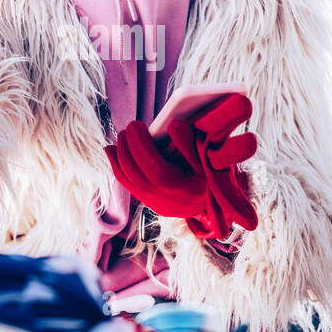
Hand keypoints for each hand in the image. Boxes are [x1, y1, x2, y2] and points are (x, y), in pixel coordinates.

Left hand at [105, 92, 258, 240]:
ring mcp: (156, 205)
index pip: (155, 169)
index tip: (136, 125)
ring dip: (120, 156)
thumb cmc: (213, 176)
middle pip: (136, 174)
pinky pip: (128, 184)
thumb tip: (174, 125)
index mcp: (184, 189)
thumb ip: (192, 142)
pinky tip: (113, 150)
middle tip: (129, 127)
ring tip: (122, 136)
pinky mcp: (151, 204)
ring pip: (128, 181)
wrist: (218, 206)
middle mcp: (166, 201)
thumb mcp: (210, 159)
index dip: (141, 146)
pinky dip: (118, 166)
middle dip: (128, 148)